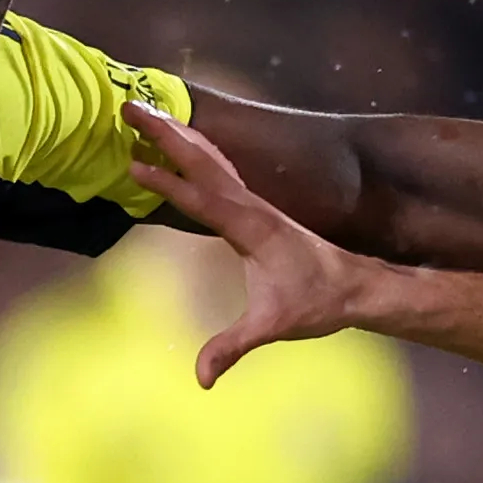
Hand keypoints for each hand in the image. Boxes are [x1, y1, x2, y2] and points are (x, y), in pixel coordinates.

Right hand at [128, 99, 369, 384]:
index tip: (132, 162)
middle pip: (202, 160)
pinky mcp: (253, 207)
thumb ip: (233, 347)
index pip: (201, 198)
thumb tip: (202, 378)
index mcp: (252, 226)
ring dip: (177, 133)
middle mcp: (251, 205)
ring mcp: (253, 202)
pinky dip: (196, 148)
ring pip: (210, 157)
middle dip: (165, 131)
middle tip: (129, 105)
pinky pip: (218, 168)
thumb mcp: (273, 327)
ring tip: (143, 111)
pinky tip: (183, 140)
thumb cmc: (316, 303)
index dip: (166, 182)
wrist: (354, 286)